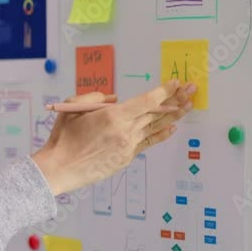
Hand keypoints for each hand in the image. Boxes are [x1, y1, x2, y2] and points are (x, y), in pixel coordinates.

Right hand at [30, 80, 194, 194]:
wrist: (60, 168)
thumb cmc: (63, 138)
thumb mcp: (73, 108)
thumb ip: (95, 98)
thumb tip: (114, 99)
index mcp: (113, 116)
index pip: (147, 100)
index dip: (164, 90)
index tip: (175, 83)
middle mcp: (125, 131)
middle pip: (156, 113)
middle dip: (176, 99)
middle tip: (191, 90)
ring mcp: (128, 146)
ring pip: (155, 127)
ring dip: (173, 116)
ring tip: (188, 106)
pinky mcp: (126, 158)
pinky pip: (148, 143)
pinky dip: (161, 134)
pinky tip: (171, 128)